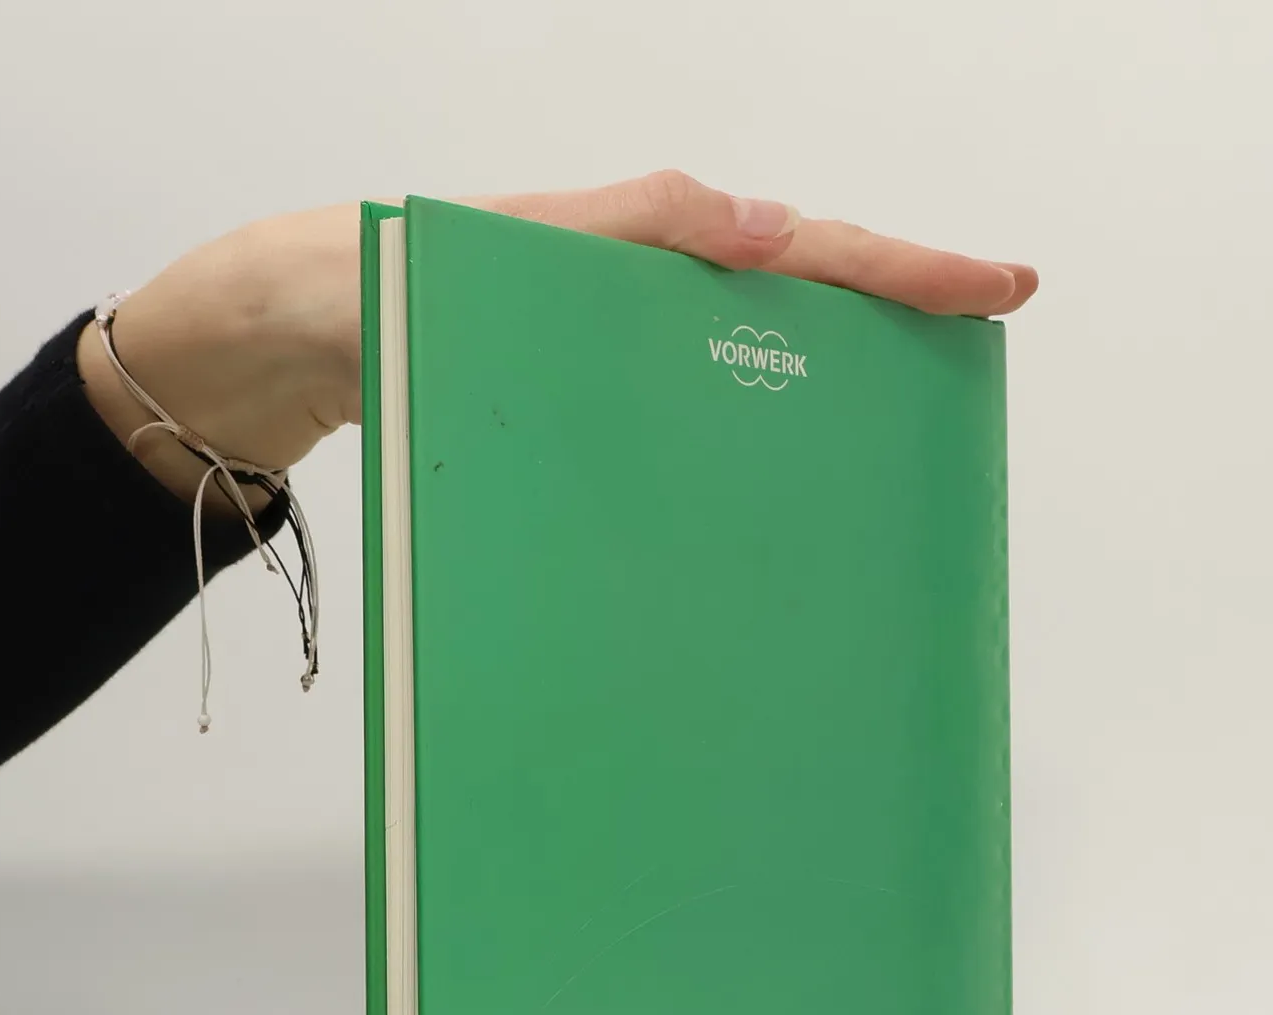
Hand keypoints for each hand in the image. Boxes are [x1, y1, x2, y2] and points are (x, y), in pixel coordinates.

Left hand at [78, 170, 1038, 504]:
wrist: (274, 347)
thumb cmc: (354, 283)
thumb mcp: (472, 245)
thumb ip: (607, 229)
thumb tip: (758, 226)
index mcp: (634, 250)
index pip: (795, 251)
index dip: (901, 270)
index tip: (997, 289)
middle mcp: (636, 311)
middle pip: (792, 325)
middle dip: (888, 350)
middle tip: (968, 395)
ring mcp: (612, 376)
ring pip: (744, 395)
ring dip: (815, 432)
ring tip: (887, 487)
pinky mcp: (580, 434)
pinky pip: (679, 450)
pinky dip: (729, 479)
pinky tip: (758, 530)